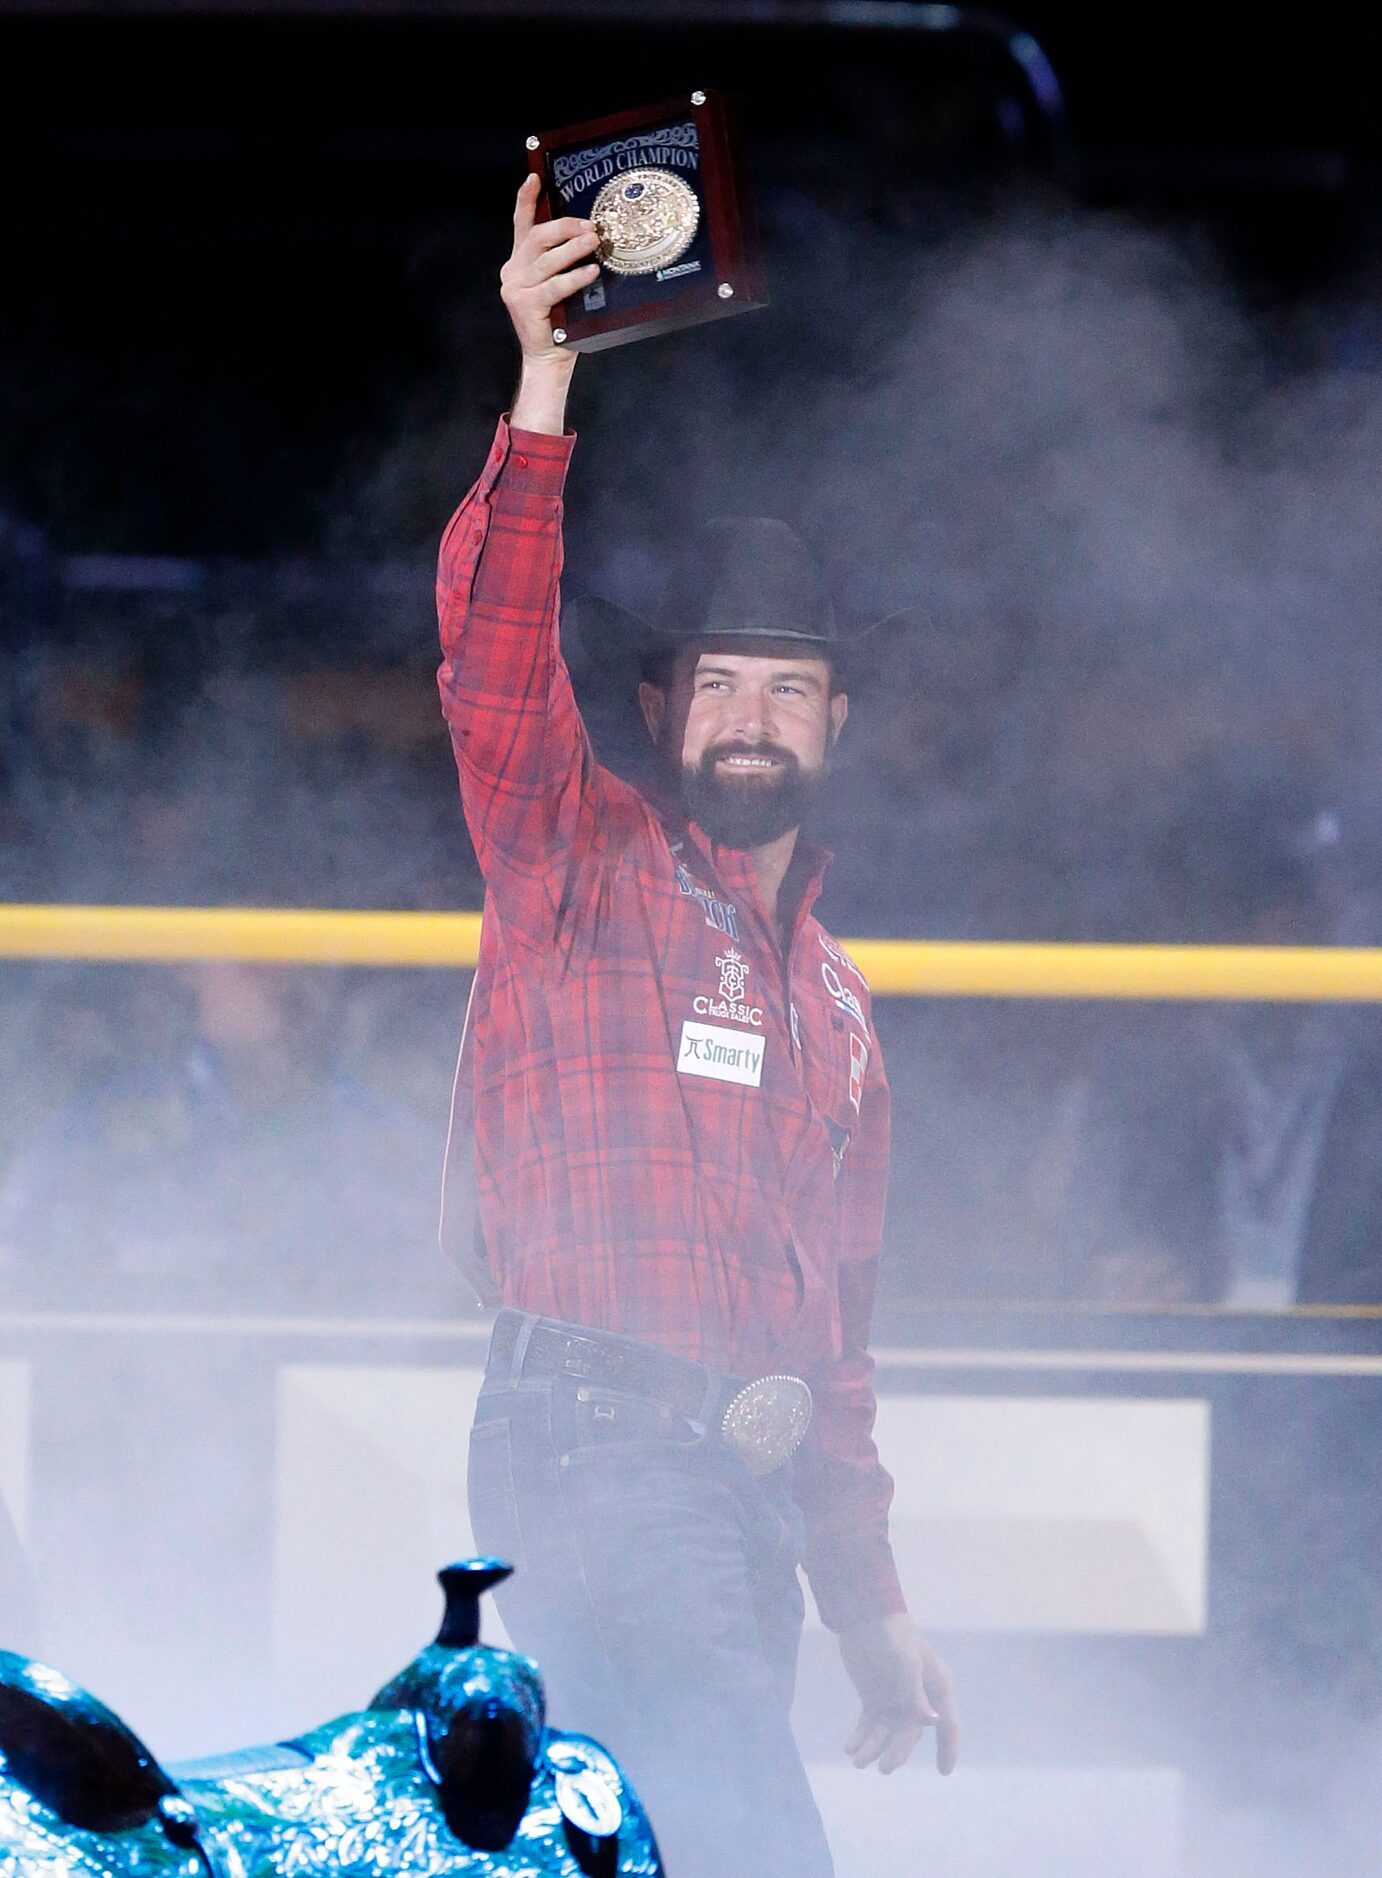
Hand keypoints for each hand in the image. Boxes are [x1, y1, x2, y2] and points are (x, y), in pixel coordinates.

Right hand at [500, 174, 600, 364]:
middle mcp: (513, 271)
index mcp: (519, 262)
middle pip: (536, 237)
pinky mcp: (525, 304)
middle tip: (590, 226)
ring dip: (573, 248)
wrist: (549, 357)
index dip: (526, 199)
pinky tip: (591, 272)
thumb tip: (588, 234)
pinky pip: (555, 285)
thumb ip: (561, 261)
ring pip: (547, 259)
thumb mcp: (557, 284)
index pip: (521, 225)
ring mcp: (516, 287)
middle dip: (564, 227)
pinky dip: (575, 277)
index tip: (536, 178)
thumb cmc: (559, 320)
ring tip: (595, 242)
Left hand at [838, 1613, 958, 1774]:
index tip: (944, 1771)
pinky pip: (870, 1725)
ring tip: (858, 1761)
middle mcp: (918, 1697)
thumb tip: (932, 1722)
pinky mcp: (874, 1698)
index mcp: (935, 1685)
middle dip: (898, 1751)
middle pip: (911, 1733)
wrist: (861, 1615)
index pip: (946, 1722)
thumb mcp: (905, 1661)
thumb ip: (915, 1693)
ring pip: (888, 1733)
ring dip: (875, 1748)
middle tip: (884, 1767)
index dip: (947, 1747)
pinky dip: (861, 1738)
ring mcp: (895, 1699)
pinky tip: (850, 1748)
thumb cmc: (891, 1633)